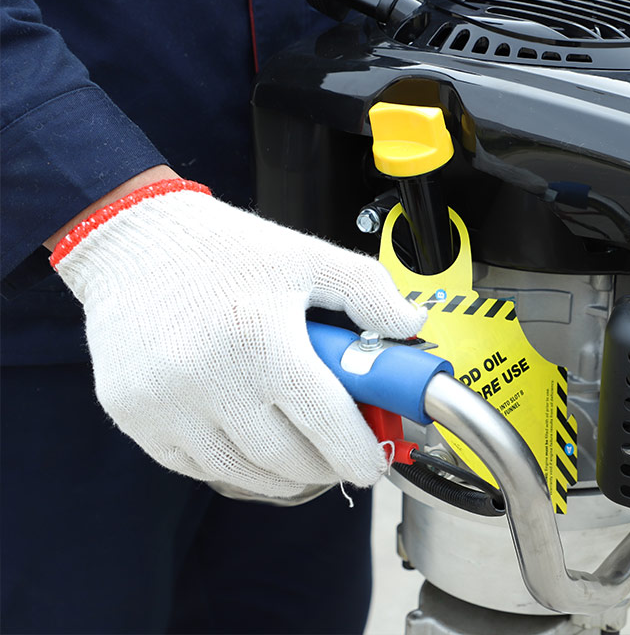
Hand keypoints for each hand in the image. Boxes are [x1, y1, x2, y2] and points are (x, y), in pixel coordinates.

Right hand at [52, 179, 424, 498]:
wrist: (131, 240)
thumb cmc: (221, 249)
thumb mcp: (306, 256)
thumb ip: (367, 292)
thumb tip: (410, 328)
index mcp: (261, 337)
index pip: (325, 422)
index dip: (358, 453)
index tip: (374, 463)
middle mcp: (210, 378)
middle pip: (287, 459)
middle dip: (325, 465)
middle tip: (342, 455)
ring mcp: (166, 404)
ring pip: (243, 474)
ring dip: (282, 476)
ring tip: (302, 455)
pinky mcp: (134, 417)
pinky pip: (195, 467)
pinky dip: (233, 466)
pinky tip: (251, 444)